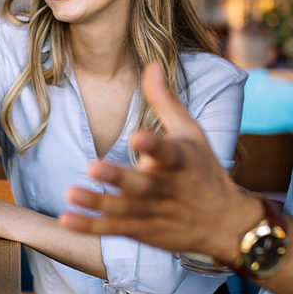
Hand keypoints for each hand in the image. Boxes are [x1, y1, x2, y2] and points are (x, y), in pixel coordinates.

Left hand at [60, 63, 260, 263]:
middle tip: (92, 167)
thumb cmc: (203, 170)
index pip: (167, 152)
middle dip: (118, 178)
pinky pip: (114, 229)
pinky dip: (90, 227)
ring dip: (97, 203)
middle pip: (141, 185)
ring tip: (70, 193)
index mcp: (179, 161)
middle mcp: (166, 188)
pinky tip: (67, 219)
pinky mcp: (142, 230)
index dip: (153, 145)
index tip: (137, 136)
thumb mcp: (190, 132)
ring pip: (123, 209)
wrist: (225, 224)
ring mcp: (153, 212)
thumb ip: (165, 100)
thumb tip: (151, 64)